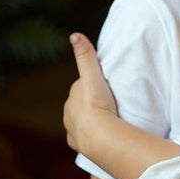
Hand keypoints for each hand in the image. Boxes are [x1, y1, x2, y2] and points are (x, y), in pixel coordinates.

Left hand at [64, 33, 116, 154]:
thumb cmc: (97, 104)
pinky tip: (101, 135)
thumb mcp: (94, 77)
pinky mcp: (79, 144)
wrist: (99, 137)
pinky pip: (84, 138)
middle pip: (82, 103)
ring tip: (108, 120)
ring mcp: (73, 129)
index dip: (95, 85)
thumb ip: (86, 57)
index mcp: (73, 95)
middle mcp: (69, 112)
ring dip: (92, 119)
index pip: (83, 86)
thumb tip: (74, 34)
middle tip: (111, 103)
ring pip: (82, 121)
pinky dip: (90, 135)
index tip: (107, 87)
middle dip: (93, 102)